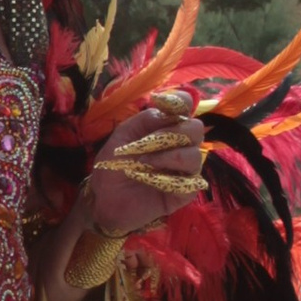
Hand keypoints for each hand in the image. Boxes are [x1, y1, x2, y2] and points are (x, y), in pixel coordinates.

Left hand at [85, 95, 205, 235]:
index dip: (180, 101)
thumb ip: (144, 120)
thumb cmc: (114, 165)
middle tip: (149, 143)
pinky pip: (191, 182)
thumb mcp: (122, 136)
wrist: (104, 199)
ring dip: (169, 156)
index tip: (161, 104)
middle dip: (173, 132)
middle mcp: (180, 145)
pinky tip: (153, 181)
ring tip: (145, 163)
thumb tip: (165, 111)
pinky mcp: (185, 192)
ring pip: (196, 155)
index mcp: (166, 127)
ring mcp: (185, 169)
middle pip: (196, 129)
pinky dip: (171, 179)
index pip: (185, 106)